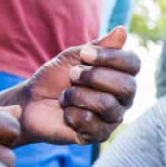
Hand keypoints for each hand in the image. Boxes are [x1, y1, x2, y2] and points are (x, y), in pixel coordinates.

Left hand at [20, 27, 140, 145]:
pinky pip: (91, 123)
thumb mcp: (73, 57)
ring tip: (65, 97)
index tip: (85, 54)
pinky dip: (72, 115)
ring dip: (78, 96)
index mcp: (121, 76)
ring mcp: (113, 119)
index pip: (133, 64)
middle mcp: (123, 99)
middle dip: (94, 77)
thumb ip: (98, 46)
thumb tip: (122, 31)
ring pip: (107, 105)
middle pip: (126, 86)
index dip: (111, 57)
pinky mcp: (99, 136)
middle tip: (72, 76)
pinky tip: (66, 114)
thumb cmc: (55, 78)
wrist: (32, 102)